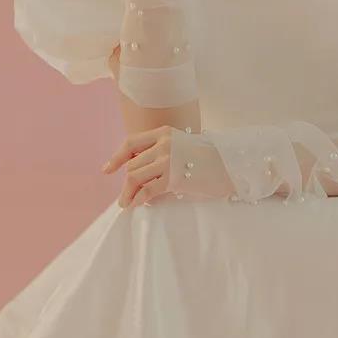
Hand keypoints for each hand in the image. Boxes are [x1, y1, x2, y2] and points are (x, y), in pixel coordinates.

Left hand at [101, 124, 236, 207]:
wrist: (230, 167)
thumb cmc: (207, 159)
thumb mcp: (182, 146)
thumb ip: (161, 152)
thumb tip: (137, 171)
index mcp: (164, 133)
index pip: (131, 143)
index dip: (116, 157)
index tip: (107, 170)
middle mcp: (163, 143)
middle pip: (132, 164)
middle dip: (126, 183)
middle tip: (125, 197)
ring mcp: (168, 159)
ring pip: (135, 177)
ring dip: (128, 193)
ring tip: (126, 203)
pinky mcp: (174, 177)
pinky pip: (148, 190)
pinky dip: (139, 199)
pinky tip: (138, 205)